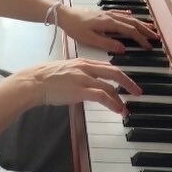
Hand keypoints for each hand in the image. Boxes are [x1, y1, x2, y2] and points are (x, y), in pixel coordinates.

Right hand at [14, 58, 141, 113]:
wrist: (34, 81)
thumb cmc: (45, 78)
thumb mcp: (66, 71)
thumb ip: (78, 74)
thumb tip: (86, 85)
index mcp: (82, 62)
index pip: (107, 66)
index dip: (120, 74)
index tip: (127, 82)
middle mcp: (85, 67)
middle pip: (114, 72)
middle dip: (128, 82)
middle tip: (137, 91)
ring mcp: (83, 78)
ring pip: (110, 85)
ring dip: (121, 98)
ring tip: (127, 108)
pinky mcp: (80, 90)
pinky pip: (102, 96)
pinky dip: (113, 103)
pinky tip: (118, 109)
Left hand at [57, 6, 158, 52]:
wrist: (63, 14)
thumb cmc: (74, 27)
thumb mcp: (89, 39)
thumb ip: (107, 43)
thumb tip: (123, 49)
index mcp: (108, 23)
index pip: (129, 31)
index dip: (141, 39)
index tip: (149, 46)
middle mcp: (110, 16)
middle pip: (132, 22)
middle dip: (145, 30)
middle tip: (156, 37)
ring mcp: (106, 13)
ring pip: (127, 17)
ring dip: (139, 22)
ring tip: (150, 27)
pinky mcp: (101, 13)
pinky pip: (119, 13)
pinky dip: (127, 14)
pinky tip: (131, 14)